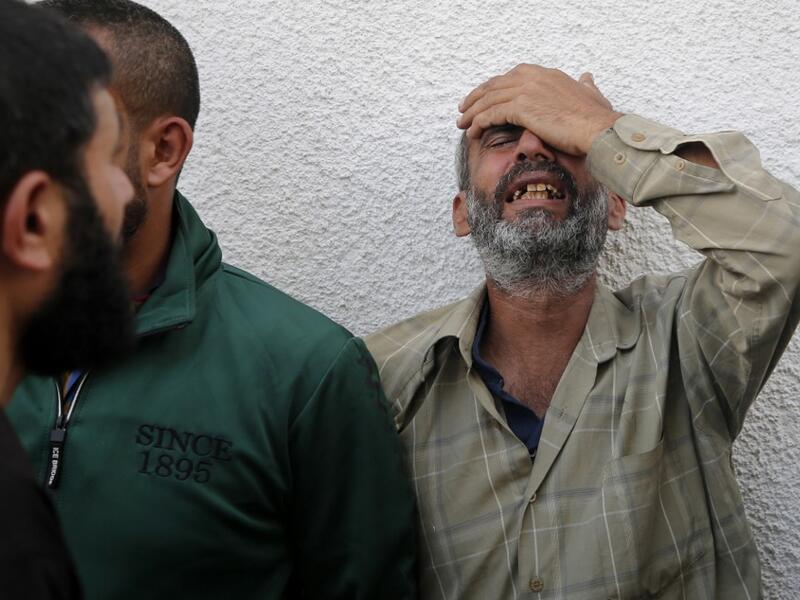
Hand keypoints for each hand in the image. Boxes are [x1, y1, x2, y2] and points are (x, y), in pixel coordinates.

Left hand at [457, 65, 622, 155]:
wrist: (597, 128)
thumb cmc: (596, 118)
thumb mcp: (592, 94)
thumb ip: (585, 86)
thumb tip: (587, 77)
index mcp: (544, 74)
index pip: (509, 78)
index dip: (492, 89)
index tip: (482, 98)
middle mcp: (532, 77)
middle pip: (493, 86)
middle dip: (476, 98)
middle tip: (463, 110)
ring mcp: (525, 90)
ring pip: (488, 100)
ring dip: (472, 113)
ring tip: (462, 124)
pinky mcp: (521, 107)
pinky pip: (491, 115)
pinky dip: (478, 124)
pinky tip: (472, 133)